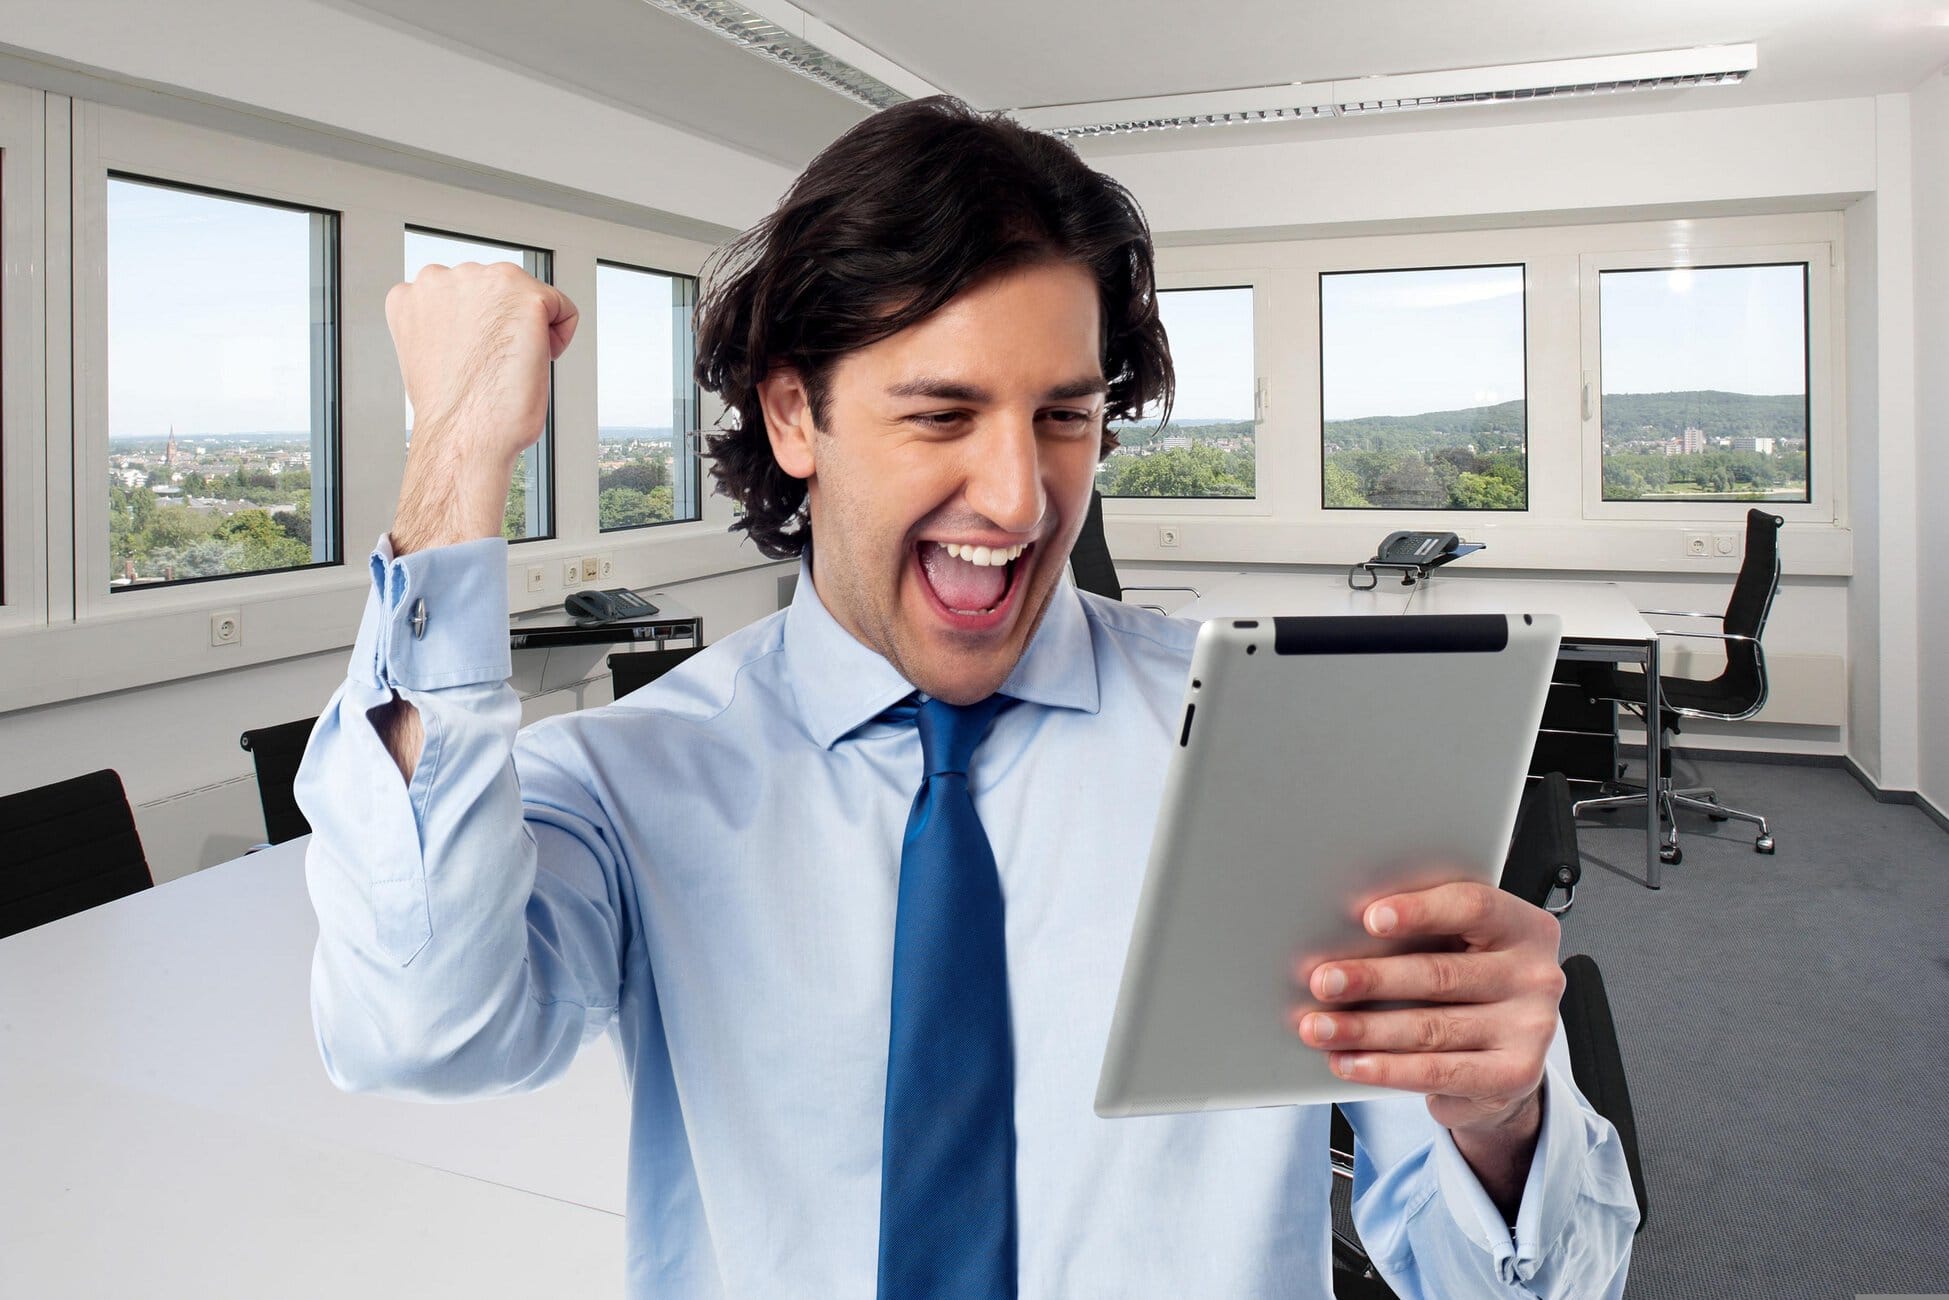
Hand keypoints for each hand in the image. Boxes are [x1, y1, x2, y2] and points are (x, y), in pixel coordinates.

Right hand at [385, 262, 578, 551]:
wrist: (462, 435)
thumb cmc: (453, 411)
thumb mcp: (434, 354)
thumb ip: (446, 324)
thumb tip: (475, 320)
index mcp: (411, 294)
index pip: (466, 299)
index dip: (477, 337)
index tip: (471, 364)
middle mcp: (439, 276)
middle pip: (498, 293)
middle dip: (503, 327)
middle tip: (490, 368)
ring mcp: (480, 278)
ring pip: (528, 298)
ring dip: (529, 330)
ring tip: (507, 366)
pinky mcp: (522, 293)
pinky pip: (563, 309)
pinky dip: (560, 339)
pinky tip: (535, 362)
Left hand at [1292, 882, 1562, 1139]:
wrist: (1503, 1057)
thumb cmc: (1466, 987)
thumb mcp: (1457, 948)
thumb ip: (1421, 934)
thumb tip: (1341, 935)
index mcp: (1523, 927)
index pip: (1472, 906)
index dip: (1420, 910)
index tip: (1371, 918)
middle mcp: (1536, 975)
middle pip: (1441, 973)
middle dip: (1372, 978)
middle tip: (1321, 981)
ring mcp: (1531, 1029)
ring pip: (1431, 1027)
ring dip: (1364, 1029)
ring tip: (1318, 1027)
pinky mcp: (1515, 1076)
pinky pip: (1437, 1072)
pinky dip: (1384, 1068)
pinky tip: (1349, 1062)